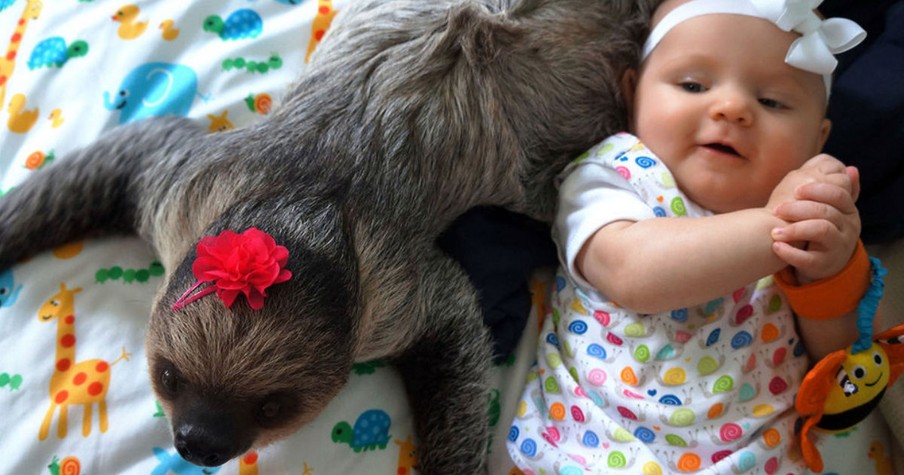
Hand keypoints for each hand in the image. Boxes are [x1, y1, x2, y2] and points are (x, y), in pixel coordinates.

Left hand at [770, 158, 860, 283]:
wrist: (824, 261)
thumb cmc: (821, 227)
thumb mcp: (830, 208)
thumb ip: (832, 188)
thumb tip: (851, 168)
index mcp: (847, 210)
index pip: (839, 195)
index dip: (817, 191)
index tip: (795, 191)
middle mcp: (848, 227)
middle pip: (826, 212)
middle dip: (799, 208)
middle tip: (777, 209)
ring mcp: (838, 247)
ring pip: (821, 231)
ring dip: (794, 229)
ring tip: (774, 231)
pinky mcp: (824, 264)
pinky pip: (809, 259)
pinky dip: (791, 253)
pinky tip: (776, 247)